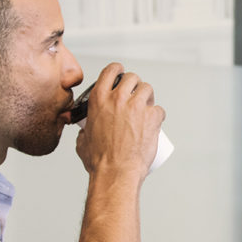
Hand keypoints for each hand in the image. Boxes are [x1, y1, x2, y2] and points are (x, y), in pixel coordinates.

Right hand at [73, 62, 165, 179]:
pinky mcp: (152, 117)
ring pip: (147, 89)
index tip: (121, 74)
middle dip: (135, 85)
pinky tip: (154, 123)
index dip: (118, 70)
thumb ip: (83, 131)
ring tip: (146, 108)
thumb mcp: (83, 140)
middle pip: (132, 78)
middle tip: (136, 96)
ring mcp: (136, 107)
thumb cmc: (99, 160)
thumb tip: (84, 131)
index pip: (111, 70)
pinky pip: (159, 109)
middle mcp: (117, 98)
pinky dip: (158, 115)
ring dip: (148, 96)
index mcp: (99, 99)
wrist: (116, 172)